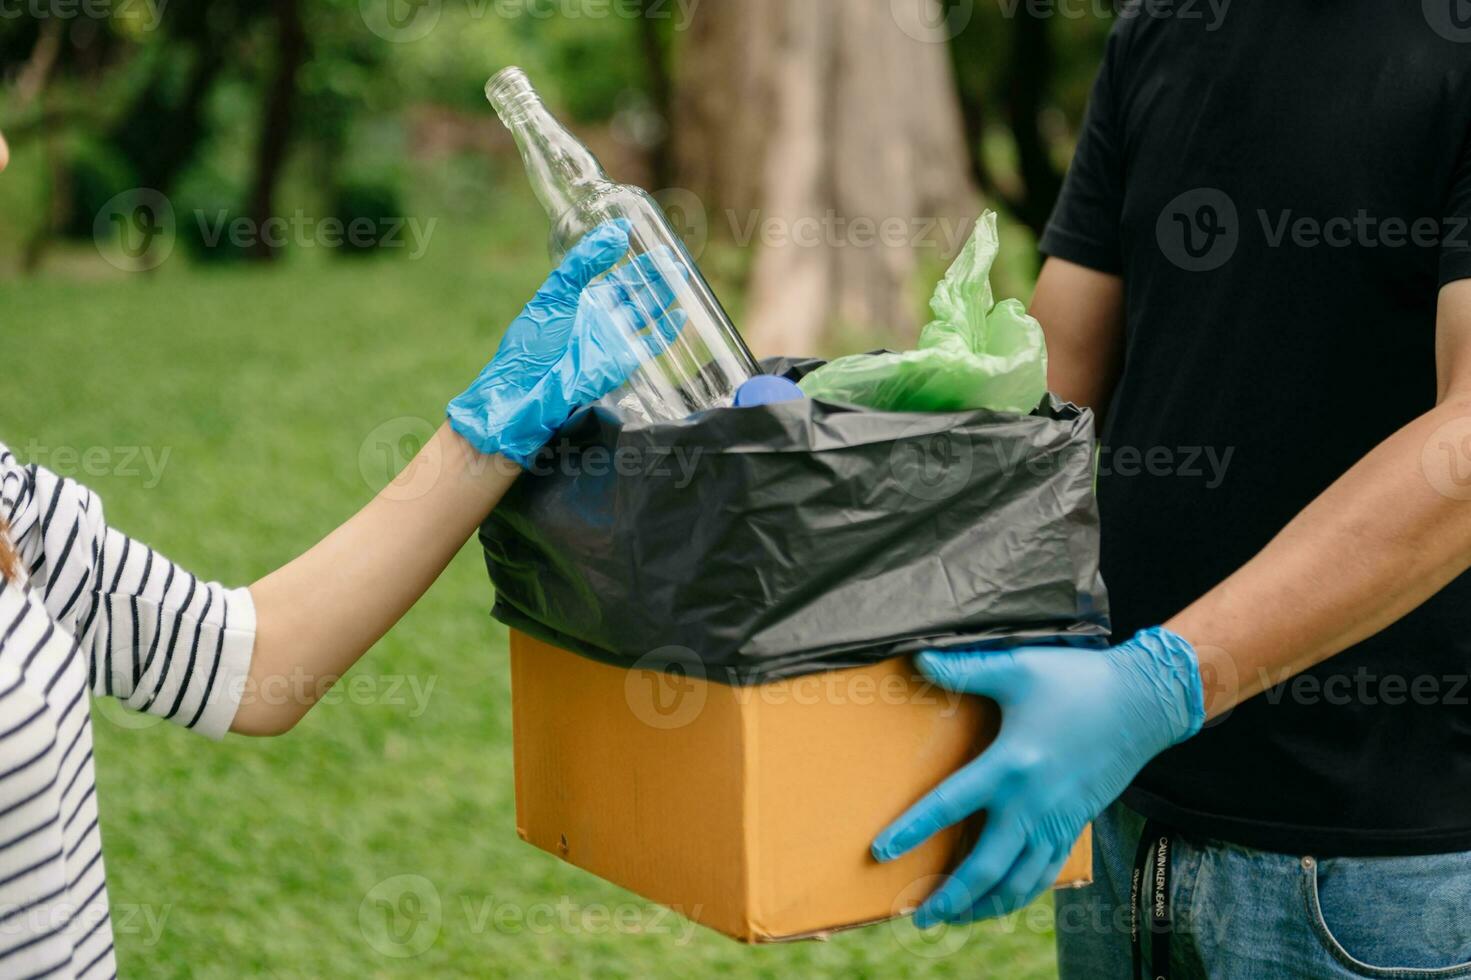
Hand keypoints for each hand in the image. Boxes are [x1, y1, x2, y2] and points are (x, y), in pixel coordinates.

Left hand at [448, 220, 685, 465]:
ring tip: (681, 274)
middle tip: (672, 257)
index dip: (629, 258)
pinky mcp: (622, 362)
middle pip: (633, 291)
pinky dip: (666, 332)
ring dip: (663, 295)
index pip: (612, 274)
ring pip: (645, 313)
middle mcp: (599, 317)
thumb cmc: (534, 342)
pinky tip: (680, 315)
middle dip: (653, 274)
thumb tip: (615, 232)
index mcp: (580, 299)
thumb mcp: (556, 293)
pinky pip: (650, 344)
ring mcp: (612, 339)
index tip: (645, 237)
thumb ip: (584, 262)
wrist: (527, 392)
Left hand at [872, 627, 1205, 925]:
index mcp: (1010, 765)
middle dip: (951, 897)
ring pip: (1018, 881)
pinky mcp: (1075, 824)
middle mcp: (1032, 803)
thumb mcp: (1018, 668)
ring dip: (985, 905)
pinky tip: (1003, 898)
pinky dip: (1022, 893)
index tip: (881, 852)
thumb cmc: (1077, 681)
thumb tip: (918, 658)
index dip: (913, 831)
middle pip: (985, 867)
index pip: (949, 806)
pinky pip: (1045, 872)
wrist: (1143, 702)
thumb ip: (965, 670)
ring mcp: (1056, 819)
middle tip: (919, 917)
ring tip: (955, 917)